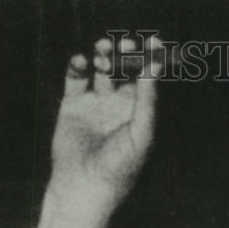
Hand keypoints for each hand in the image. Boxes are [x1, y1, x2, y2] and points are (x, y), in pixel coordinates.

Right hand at [32, 36, 164, 227]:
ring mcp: (96, 103)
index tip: (153, 40)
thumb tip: (155, 66)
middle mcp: (120, 105)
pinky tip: (82, 62)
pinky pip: (76, 78)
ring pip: (102, 69)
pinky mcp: (73, 105)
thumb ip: (148, 100)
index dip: (151, 59)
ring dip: (103, 56)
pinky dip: (78, 65)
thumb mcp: (141, 132)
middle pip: (126, 68)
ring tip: (103, 51)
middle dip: (126, 54)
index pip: (149, 78)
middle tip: (125, 45)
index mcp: (142, 111)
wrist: (85, 186)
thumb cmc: (121, 166)